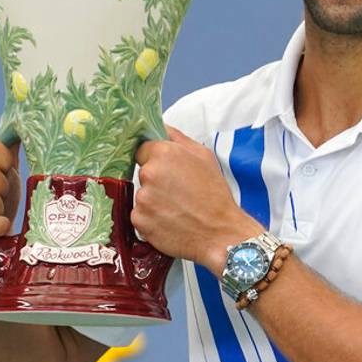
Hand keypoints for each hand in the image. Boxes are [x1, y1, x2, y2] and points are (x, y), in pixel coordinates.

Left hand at [132, 126, 262, 272]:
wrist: (221, 234)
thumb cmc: (215, 196)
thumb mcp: (204, 157)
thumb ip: (178, 138)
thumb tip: (160, 127)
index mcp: (164, 154)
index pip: (143, 149)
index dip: (155, 159)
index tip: (167, 170)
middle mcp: (150, 174)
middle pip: (142, 173)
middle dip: (156, 181)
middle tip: (177, 192)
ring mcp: (142, 199)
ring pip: (141, 195)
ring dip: (153, 201)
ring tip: (176, 208)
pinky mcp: (140, 221)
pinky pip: (140, 215)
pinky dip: (151, 219)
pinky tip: (170, 221)